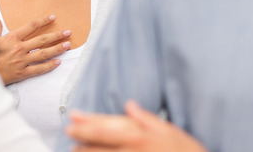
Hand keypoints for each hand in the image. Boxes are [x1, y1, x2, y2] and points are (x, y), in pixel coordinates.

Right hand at [0, 12, 71, 84]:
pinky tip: (58, 62)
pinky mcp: (23, 73)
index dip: (43, 21)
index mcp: (12, 38)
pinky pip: (39, 69)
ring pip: (44, 54)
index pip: (32, 26)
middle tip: (68, 32)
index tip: (53, 17)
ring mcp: (22, 61)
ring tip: (67, 45)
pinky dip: (49, 66)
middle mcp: (20, 48)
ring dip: (57, 49)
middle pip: (42, 40)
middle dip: (56, 35)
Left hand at [67, 100, 207, 151]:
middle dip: (82, 137)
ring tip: (73, 150)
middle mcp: (133, 148)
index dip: (88, 121)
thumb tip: (130, 105)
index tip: (74, 117)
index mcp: (140, 134)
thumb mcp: (169, 130)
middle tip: (68, 132)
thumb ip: (146, 118)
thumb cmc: (185, 151)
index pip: (108, 125)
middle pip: (101, 142)